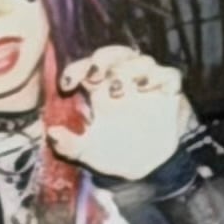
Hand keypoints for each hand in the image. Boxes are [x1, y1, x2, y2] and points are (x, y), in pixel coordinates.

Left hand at [49, 44, 194, 180]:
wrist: (145, 170)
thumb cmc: (113, 154)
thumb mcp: (87, 152)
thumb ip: (69, 145)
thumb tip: (52, 133)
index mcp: (100, 90)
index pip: (86, 67)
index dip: (75, 70)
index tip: (66, 85)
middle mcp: (124, 83)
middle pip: (115, 54)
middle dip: (103, 59)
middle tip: (95, 74)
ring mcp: (148, 87)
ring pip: (142, 60)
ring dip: (130, 68)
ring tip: (122, 88)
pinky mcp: (169, 95)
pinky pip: (171, 75)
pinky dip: (161, 76)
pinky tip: (148, 87)